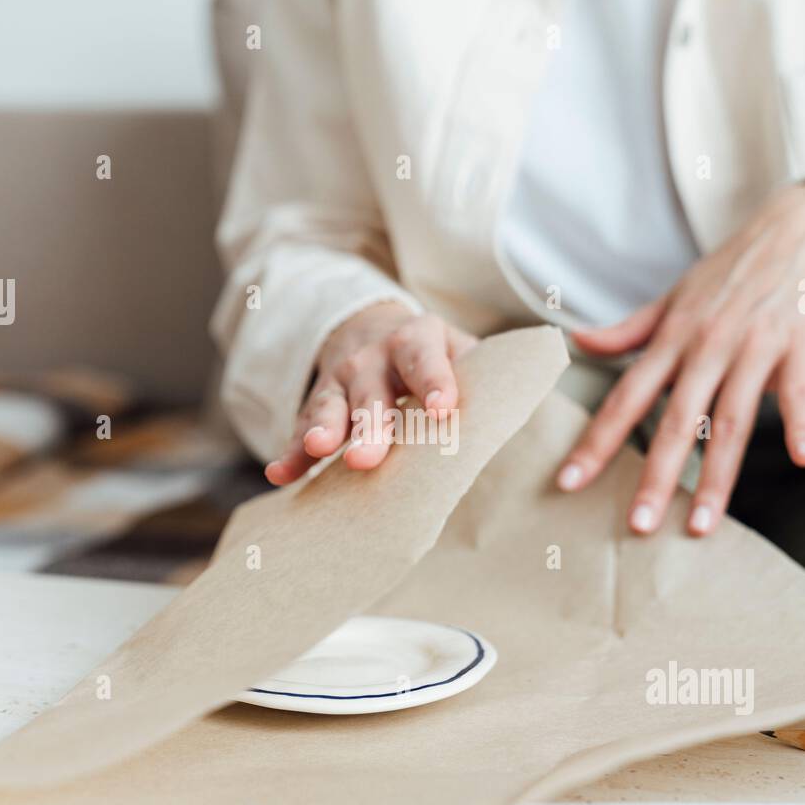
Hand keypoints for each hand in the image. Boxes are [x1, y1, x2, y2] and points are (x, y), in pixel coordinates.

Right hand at [264, 302, 474, 484]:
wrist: (372, 329)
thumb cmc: (432, 357)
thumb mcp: (460, 352)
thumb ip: (486, 380)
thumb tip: (523, 414)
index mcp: (419, 340)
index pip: (427, 359)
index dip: (435, 383)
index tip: (442, 410)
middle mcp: (374, 357)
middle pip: (373, 392)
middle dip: (372, 425)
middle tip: (371, 458)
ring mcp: (340, 381)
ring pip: (330, 406)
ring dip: (323, 429)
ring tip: (321, 450)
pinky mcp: (316, 405)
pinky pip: (300, 430)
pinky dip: (291, 453)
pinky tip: (281, 474)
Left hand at [556, 184, 804, 536]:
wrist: (797, 230)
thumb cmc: (729, 273)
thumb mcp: (674, 297)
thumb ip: (629, 329)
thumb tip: (577, 341)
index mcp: (672, 339)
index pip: (625, 398)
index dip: (596, 442)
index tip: (569, 483)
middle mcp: (707, 347)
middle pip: (676, 421)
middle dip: (656, 477)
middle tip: (638, 526)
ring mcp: (754, 348)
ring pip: (732, 421)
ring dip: (716, 476)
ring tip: (700, 525)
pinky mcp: (800, 348)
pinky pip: (800, 392)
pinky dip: (801, 423)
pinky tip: (800, 459)